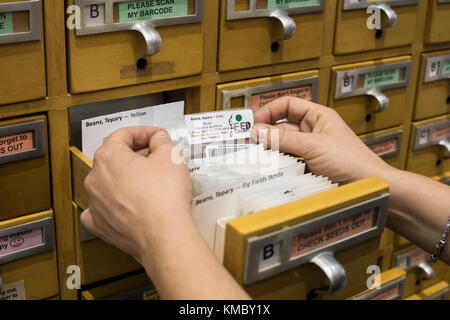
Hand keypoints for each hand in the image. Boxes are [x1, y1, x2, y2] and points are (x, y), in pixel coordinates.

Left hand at [81, 126, 192, 261]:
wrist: (164, 236)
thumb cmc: (164, 199)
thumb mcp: (171, 157)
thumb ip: (161, 142)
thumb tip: (158, 140)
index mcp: (108, 157)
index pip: (123, 135)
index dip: (144, 132)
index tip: (155, 137)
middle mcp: (96, 179)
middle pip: (114, 158)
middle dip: (136, 154)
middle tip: (157, 157)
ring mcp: (96, 204)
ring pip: (108, 182)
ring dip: (127, 178)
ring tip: (150, 181)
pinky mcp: (102, 225)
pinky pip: (102, 209)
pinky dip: (113, 204)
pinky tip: (125, 203)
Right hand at [252, 97, 390, 183]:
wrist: (368, 188)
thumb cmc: (352, 162)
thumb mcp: (314, 146)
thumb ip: (283, 138)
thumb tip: (258, 131)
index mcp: (317, 116)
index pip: (287, 105)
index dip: (269, 111)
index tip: (253, 123)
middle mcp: (312, 131)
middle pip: (281, 127)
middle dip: (265, 133)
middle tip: (248, 142)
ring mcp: (310, 150)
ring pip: (283, 146)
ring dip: (270, 150)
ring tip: (256, 156)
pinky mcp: (308, 167)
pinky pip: (288, 162)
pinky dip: (278, 165)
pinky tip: (269, 168)